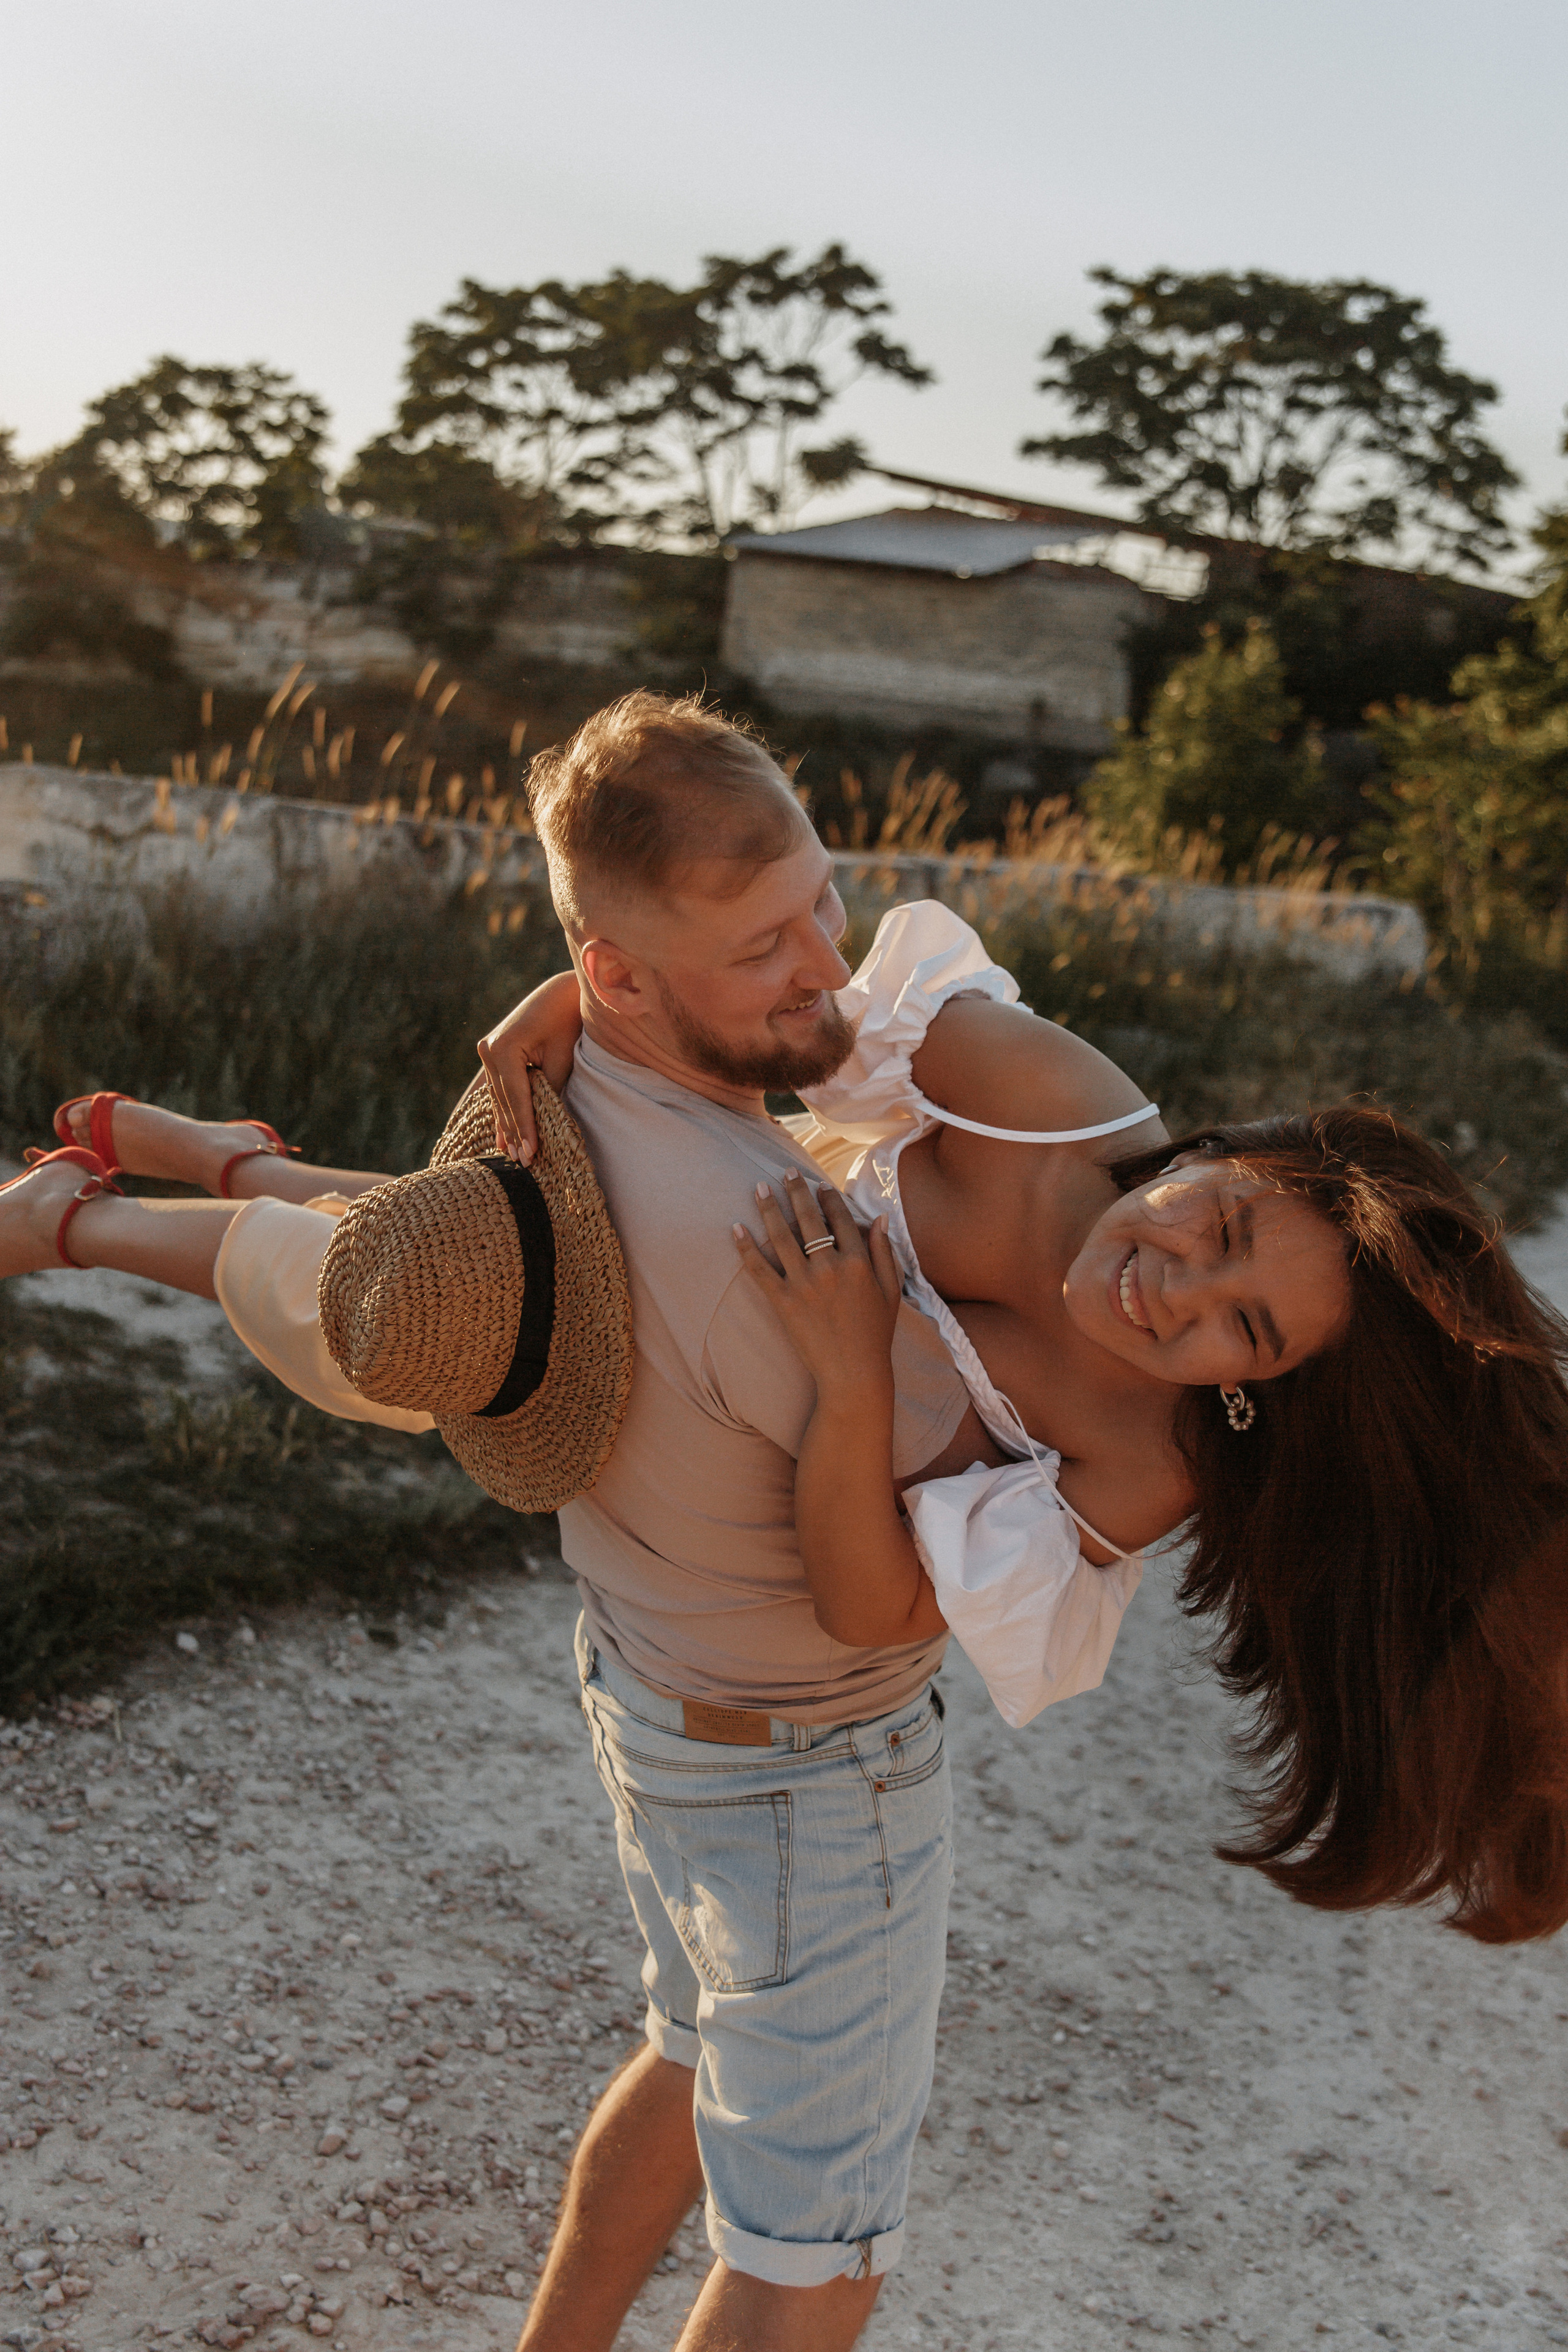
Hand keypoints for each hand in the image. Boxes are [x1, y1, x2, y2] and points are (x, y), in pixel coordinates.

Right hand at [477, 970, 582, 1162]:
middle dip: (515, 1132)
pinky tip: (503, 1134)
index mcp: (503, 1049)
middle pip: (504, 1100)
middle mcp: (489, 1050)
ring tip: (512, 1155)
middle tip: (523, 1163)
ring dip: (507, 1125)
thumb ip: (549, 1090)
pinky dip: (504, 1109)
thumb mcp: (561, 1058)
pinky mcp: (494, 1052)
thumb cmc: (568, 1022)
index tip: (531, 1154)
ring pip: (499, 1096)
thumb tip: (542, 1123)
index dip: (524, 1127)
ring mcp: (488, 1050)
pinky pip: (499, 1087)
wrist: (563, 992)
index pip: (516, 1098)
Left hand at [734, 1171, 902, 1394]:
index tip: (819, 1184)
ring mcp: (804, 1285)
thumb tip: (880, 1218)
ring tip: (759, 1188)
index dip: (828, 1197)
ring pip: (781, 1237)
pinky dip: (745, 1247)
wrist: (853, 1373)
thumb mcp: (891, 1291)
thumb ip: (885, 1252)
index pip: (840, 1218)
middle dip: (796, 1191)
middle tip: (786, 1172)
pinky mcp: (782, 1302)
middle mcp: (830, 1268)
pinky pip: (759, 1269)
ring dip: (768, 1209)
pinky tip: (736, 1228)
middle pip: (809, 1219)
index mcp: (858, 1262)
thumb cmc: (875, 1334)